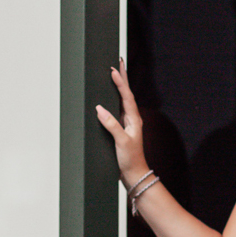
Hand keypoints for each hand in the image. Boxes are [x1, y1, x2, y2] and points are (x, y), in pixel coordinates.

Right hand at [95, 58, 149, 186]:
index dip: (120, 83)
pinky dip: (114, 99)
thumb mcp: (121, 141)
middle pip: (127, 93)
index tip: (114, 70)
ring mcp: (128, 123)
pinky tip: (109, 97)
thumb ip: (112, 125)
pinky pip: (117, 109)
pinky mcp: (122, 129)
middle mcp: (132, 118)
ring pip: (122, 100)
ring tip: (115, 73)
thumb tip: (100, 109)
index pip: (127, 96)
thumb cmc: (131, 159)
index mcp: (134, 119)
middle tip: (118, 62)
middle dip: (123, 78)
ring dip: (119, 86)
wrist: (134, 173)